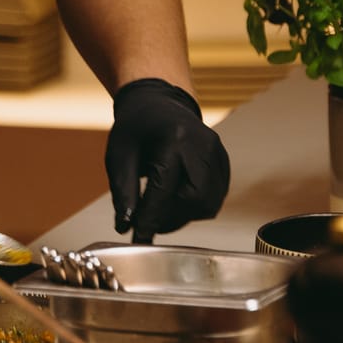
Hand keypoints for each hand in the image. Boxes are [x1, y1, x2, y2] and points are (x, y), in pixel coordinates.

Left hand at [107, 78, 230, 241]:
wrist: (158, 104)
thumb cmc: (137, 127)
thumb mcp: (119, 154)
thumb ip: (123, 191)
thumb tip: (126, 225)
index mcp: (173, 138)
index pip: (164, 188)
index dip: (151, 218)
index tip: (140, 238)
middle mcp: (202, 144)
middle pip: (196, 198)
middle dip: (172, 218)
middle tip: (150, 223)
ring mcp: (217, 152)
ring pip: (209, 202)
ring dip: (184, 215)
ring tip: (161, 210)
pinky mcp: (223, 161)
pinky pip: (216, 196)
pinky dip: (196, 206)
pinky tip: (177, 200)